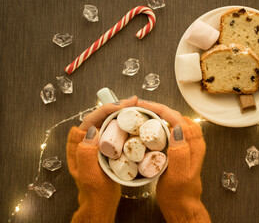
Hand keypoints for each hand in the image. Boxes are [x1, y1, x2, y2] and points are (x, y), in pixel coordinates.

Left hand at [67, 96, 137, 221]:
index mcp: (78, 143)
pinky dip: (124, 122)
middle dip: (117, 106)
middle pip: (100, 116)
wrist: (101, 202)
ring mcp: (95, 142)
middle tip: (134, 101)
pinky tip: (135, 121)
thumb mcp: (89, 175)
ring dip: (122, 112)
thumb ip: (85, 154)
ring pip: (108, 121)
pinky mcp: (105, 146)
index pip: (91, 118)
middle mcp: (85, 139)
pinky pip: (114, 130)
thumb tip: (91, 130)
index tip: (123, 105)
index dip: (107, 108)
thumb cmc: (94, 191)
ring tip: (137, 107)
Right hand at [136, 100, 209, 221]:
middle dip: (159, 108)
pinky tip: (152, 125)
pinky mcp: (183, 148)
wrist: (182, 205)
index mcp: (194, 145)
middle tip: (141, 106)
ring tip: (144, 111)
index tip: (144, 105)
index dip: (161, 109)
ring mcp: (189, 144)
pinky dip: (162, 123)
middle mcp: (194, 142)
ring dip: (161, 113)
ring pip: (176, 121)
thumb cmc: (179, 194)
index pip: (178, 118)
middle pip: (177, 116)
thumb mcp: (177, 175)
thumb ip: (180, 153)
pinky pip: (173, 129)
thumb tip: (177, 129)